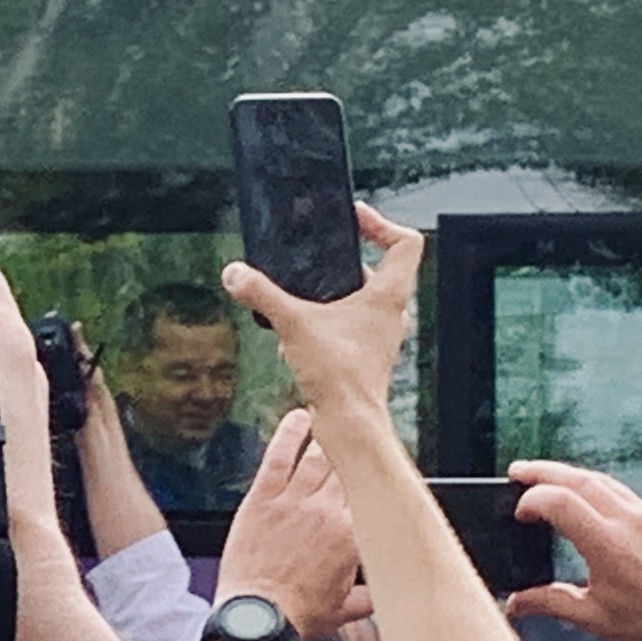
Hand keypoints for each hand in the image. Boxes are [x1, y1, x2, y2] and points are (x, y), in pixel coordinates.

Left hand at [214, 409, 361, 640]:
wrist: (258, 618)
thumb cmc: (299, 616)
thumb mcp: (345, 609)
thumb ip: (369, 595)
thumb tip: (384, 595)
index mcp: (354, 534)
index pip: (373, 492)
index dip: (376, 475)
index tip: (380, 465)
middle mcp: (329, 510)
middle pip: (350, 466)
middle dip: (357, 447)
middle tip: (361, 429)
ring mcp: (294, 501)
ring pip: (318, 456)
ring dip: (329, 435)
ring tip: (335, 417)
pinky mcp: (262, 498)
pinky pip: (279, 456)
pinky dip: (290, 433)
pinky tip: (300, 416)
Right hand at [223, 202, 418, 429]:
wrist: (348, 422)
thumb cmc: (340, 377)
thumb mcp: (293, 324)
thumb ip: (262, 294)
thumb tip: (235, 274)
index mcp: (388, 295)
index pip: (406, 242)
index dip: (381, 223)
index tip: (354, 218)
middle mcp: (391, 311)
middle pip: (381, 267)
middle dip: (345, 260)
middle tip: (321, 255)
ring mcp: (381, 333)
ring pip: (363, 297)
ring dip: (335, 292)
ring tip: (305, 296)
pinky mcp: (366, 351)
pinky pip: (350, 323)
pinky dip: (328, 319)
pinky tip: (299, 331)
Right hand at [502, 459, 641, 640]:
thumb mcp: (592, 617)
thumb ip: (549, 603)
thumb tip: (514, 604)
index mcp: (606, 543)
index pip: (558, 501)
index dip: (530, 501)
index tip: (519, 516)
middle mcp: (628, 521)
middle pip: (578, 479)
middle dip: (543, 471)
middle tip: (518, 471)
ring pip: (602, 480)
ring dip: (570, 475)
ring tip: (547, 478)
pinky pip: (622, 491)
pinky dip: (596, 485)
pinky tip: (588, 495)